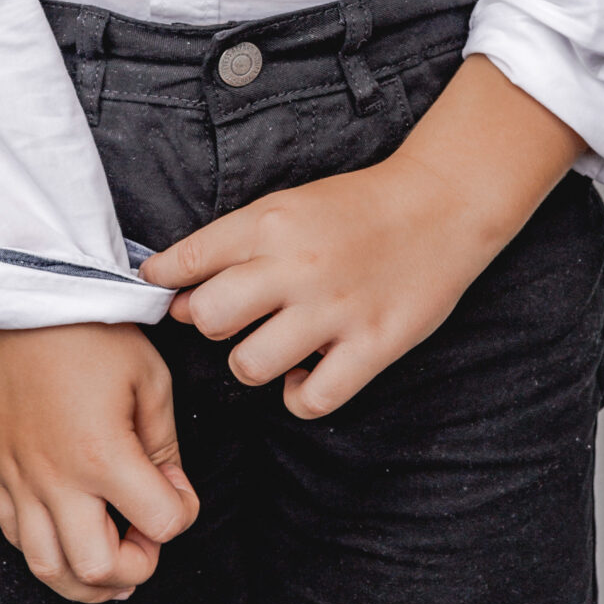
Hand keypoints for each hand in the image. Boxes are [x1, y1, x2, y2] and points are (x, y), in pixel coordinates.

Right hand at [0, 323, 198, 603]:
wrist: (19, 296)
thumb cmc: (88, 328)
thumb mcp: (148, 376)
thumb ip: (164, 444)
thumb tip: (169, 493)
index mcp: (102, 453)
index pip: (161, 524)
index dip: (182, 514)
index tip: (178, 491)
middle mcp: (56, 478)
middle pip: (98, 571)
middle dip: (135, 567)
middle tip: (143, 537)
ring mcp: (18, 478)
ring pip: (48, 569)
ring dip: (86, 579)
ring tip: (108, 559)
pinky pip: (14, 536)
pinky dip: (45, 549)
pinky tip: (66, 530)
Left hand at [138, 57, 582, 417]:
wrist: (440, 204)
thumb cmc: (358, 207)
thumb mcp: (289, 205)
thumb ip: (234, 244)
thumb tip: (178, 291)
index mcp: (269, 222)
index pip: (188, 260)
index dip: (165, 283)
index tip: (164, 294)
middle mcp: (295, 266)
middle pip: (209, 319)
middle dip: (210, 325)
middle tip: (234, 320)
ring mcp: (334, 310)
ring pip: (249, 366)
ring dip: (252, 365)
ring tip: (273, 348)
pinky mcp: (371, 345)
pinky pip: (310, 399)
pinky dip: (300, 396)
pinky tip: (306, 375)